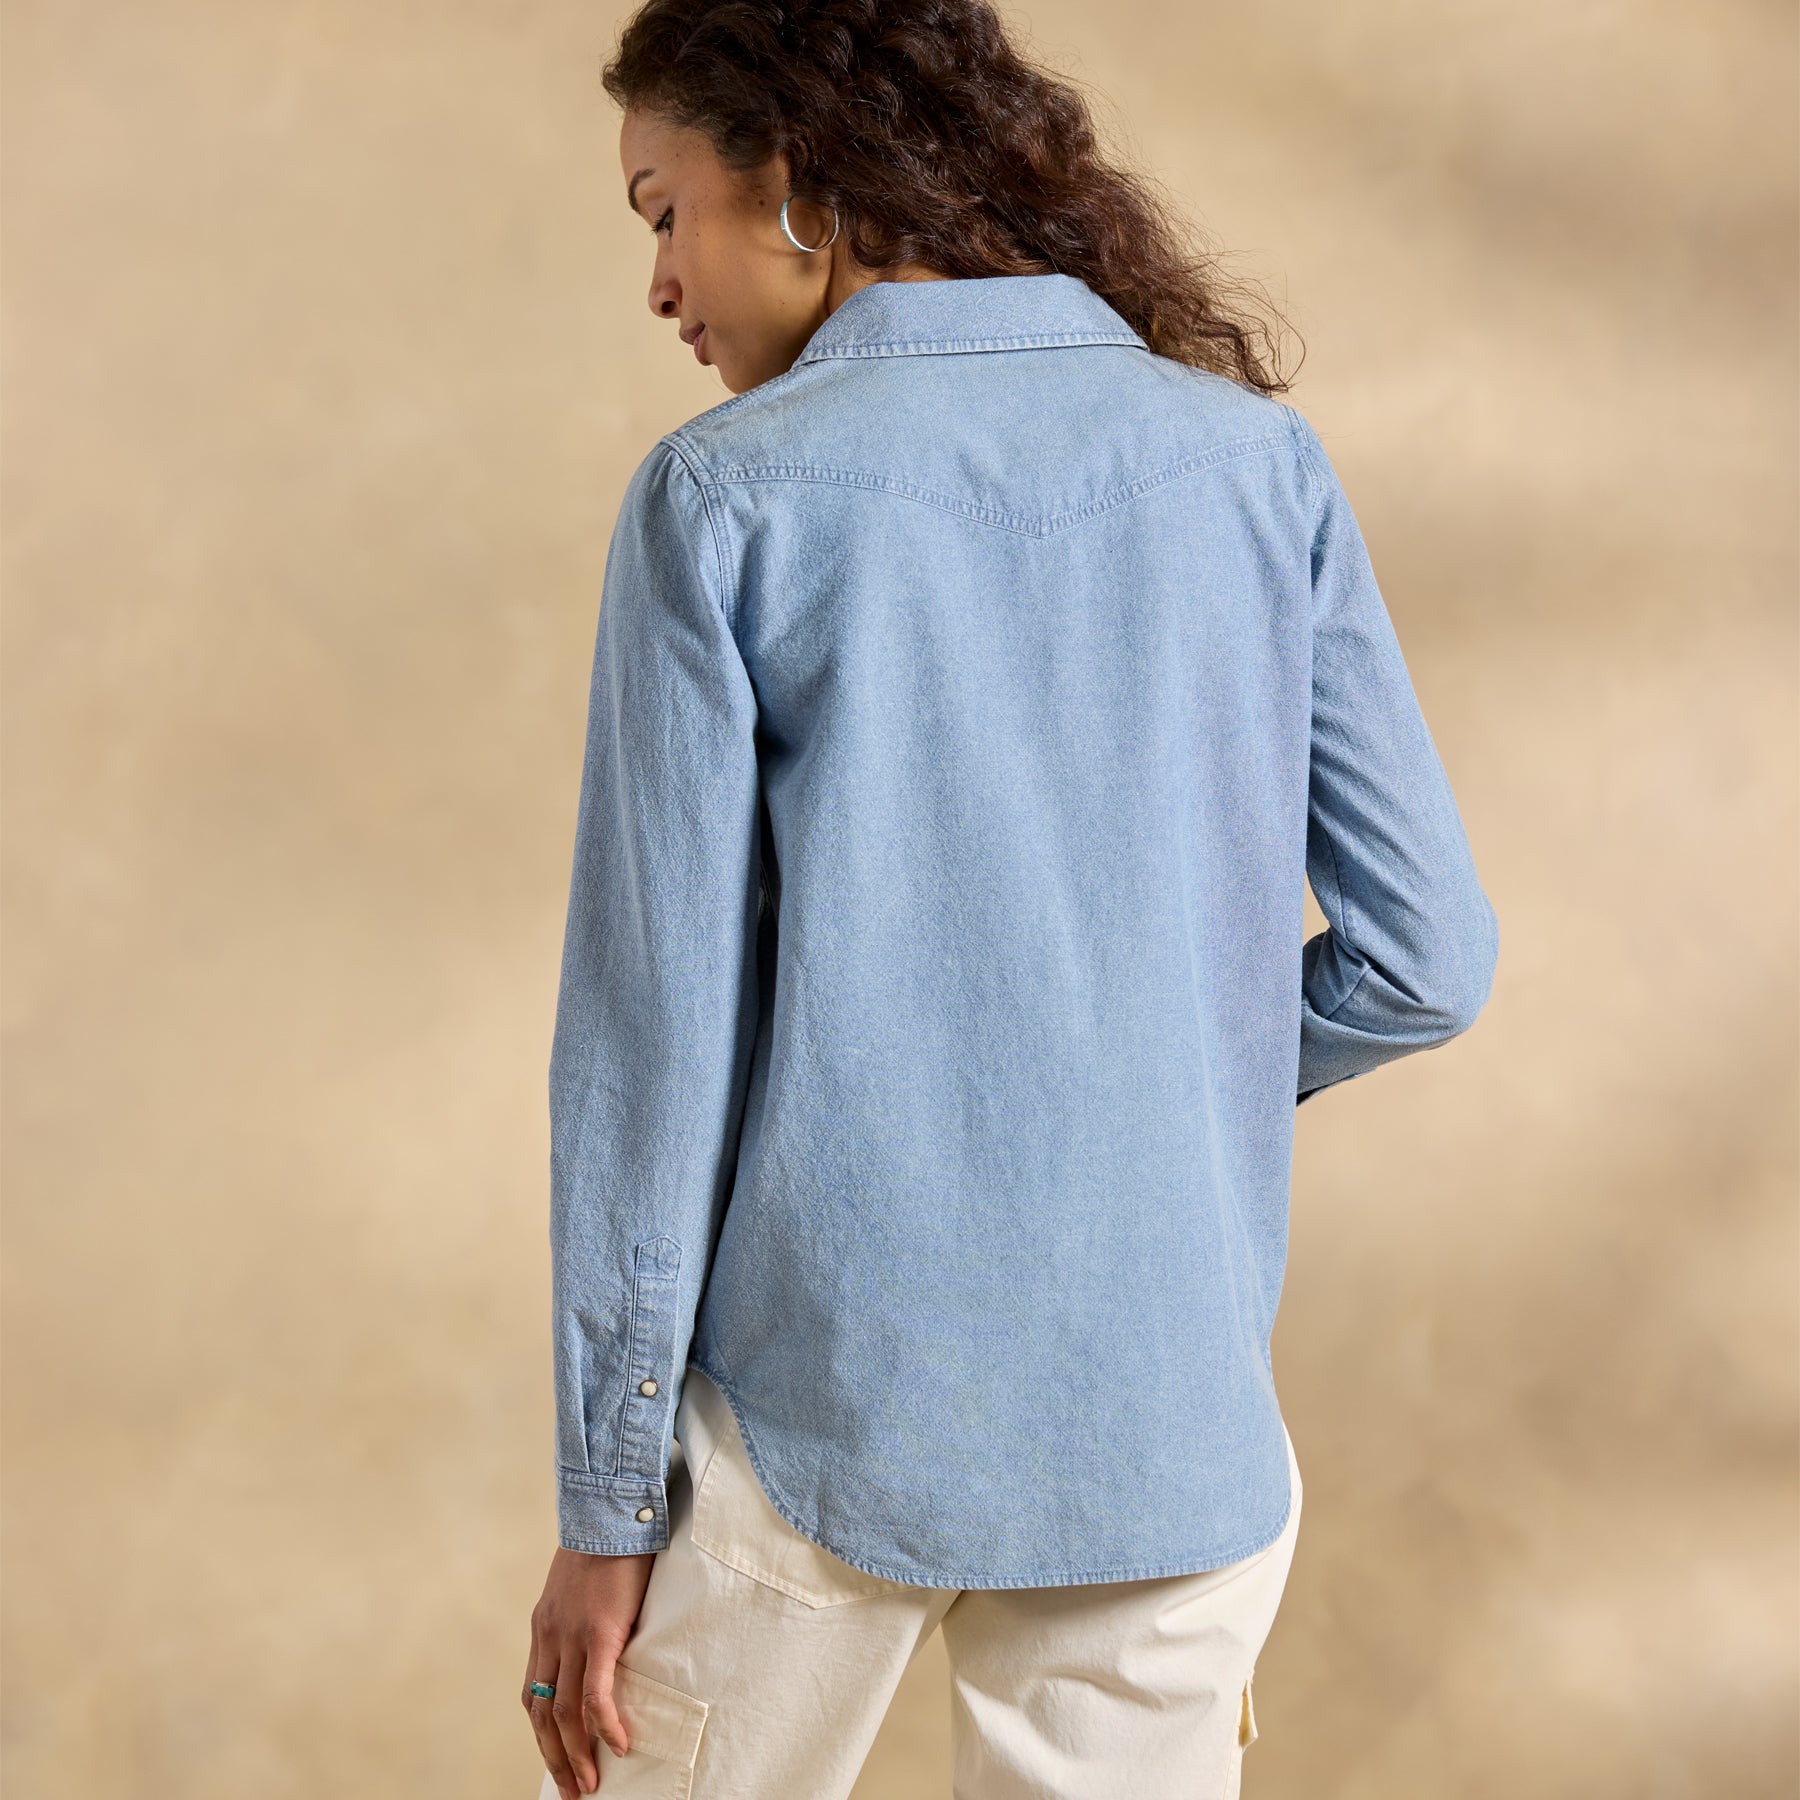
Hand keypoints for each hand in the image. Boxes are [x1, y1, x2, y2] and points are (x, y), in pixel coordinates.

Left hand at [523, 1546, 657, 1796]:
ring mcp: (573, 1636)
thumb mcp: (579, 1581)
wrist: (613, 1509)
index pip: (532, 1693)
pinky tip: (617, 1745)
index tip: (558, 1756)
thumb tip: (599, 1630)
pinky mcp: (601, 1632)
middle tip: (571, 1790)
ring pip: (563, 1712)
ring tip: (589, 1783)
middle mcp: (550, 1636)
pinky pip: (597, 1692)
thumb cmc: (607, 1539)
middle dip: (554, 1756)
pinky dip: (605, 1724)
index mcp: (543, 1626)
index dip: (543, 1732)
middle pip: (541, 1712)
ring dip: (574, 1753)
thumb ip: (580, 1611)